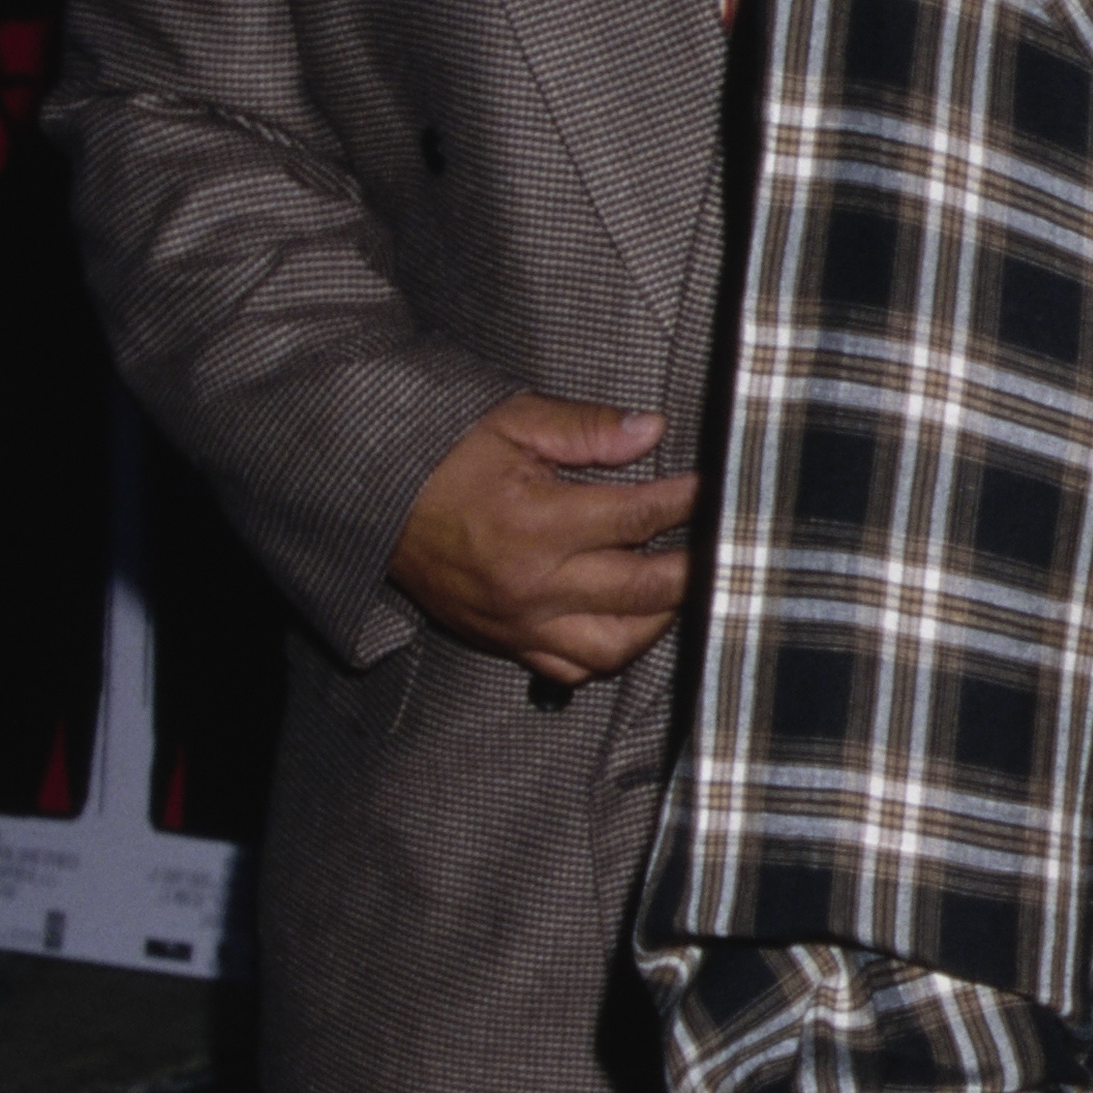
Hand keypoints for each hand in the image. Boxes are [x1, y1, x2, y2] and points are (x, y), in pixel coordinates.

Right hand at [388, 391, 697, 681]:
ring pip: (616, 646)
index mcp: (537, 523)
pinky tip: (629, 623)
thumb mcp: (512, 422)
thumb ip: (586, 430)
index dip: (686, 502)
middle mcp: (533, 584)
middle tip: (720, 546)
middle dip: (694, 567)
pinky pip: (572, 669)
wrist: (372, 500)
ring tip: (679, 587)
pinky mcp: (506, 643)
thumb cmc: (443, 457)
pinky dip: (608, 653)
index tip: (713, 490)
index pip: (638, 517)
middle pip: (643, 588)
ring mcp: (520, 623)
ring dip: (659, 620)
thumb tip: (651, 431)